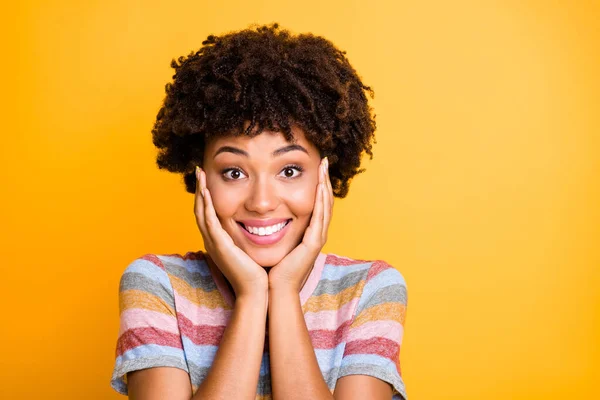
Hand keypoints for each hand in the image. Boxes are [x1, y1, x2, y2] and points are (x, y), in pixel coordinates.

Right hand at [194, 166, 267, 298]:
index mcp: (218, 241)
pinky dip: (206, 205)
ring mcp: (213, 243)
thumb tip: (259, 225)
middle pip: (200, 210)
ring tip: (200, 174)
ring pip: (201, 213)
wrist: (256, 291)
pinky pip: (209, 222)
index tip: (207, 179)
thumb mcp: (250, 250)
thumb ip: (248, 237)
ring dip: (200, 192)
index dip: (206, 196)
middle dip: (199, 189)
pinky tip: (206, 191)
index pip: (208, 214)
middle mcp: (212, 241)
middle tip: (199, 170)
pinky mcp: (219, 246)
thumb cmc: (257, 272)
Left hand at [268, 157, 332, 291]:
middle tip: (324, 161)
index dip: (318, 185)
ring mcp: (317, 239)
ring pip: (326, 206)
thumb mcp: (276, 241)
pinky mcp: (314, 244)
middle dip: (325, 180)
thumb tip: (263, 214)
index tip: (315, 167)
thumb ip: (276, 228)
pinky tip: (320, 187)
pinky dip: (321, 201)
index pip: (317, 203)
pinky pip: (320, 218)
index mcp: (309, 233)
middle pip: (325, 201)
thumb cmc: (273, 268)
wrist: (275, 290)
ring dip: (325, 185)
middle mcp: (317, 234)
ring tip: (324, 167)